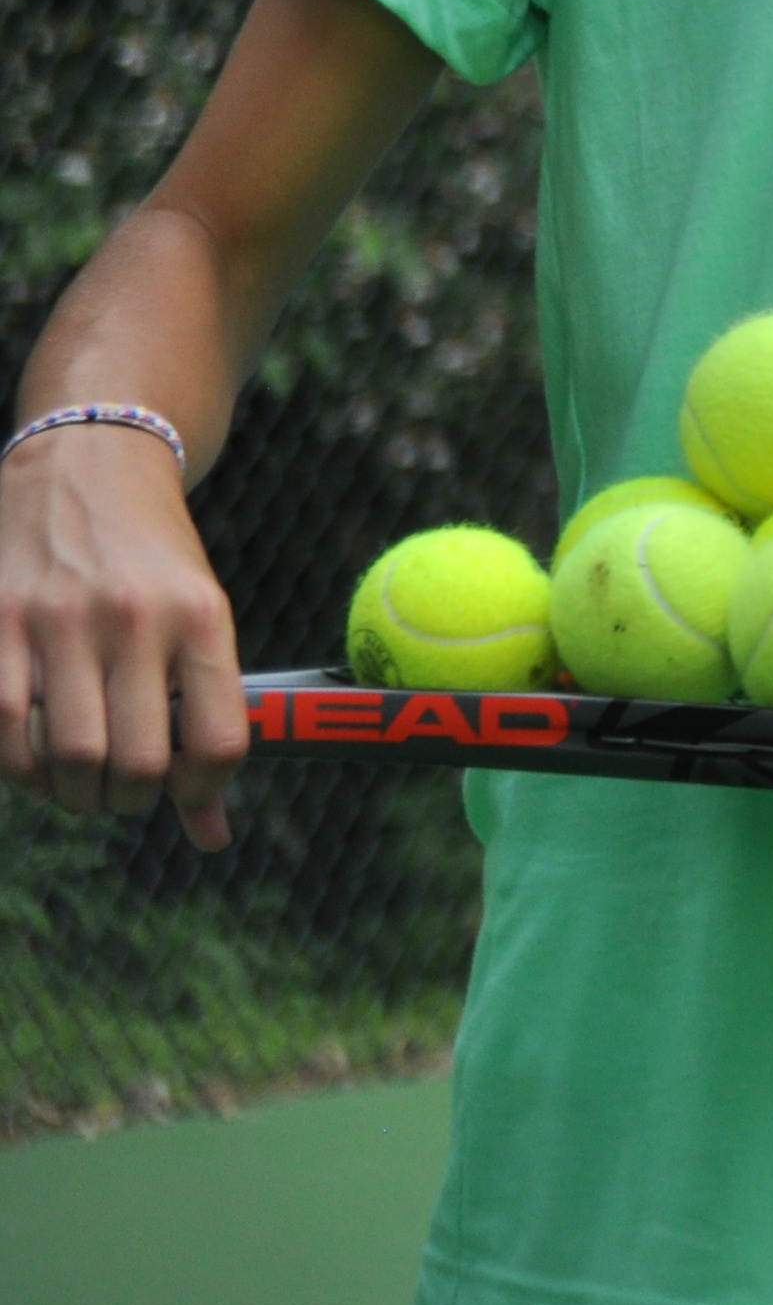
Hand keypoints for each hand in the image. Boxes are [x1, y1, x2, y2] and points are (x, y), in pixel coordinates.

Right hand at [0, 426, 243, 848]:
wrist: (88, 466)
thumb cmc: (154, 563)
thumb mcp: (203, 620)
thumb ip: (207, 721)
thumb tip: (213, 837)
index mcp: (203, 617)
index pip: (218, 742)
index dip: (202, 791)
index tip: (185, 790)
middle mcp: (134, 618)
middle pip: (136, 763)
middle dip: (128, 801)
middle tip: (121, 793)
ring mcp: (60, 621)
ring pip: (67, 757)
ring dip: (72, 793)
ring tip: (78, 781)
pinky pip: (4, 729)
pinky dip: (19, 766)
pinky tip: (33, 759)